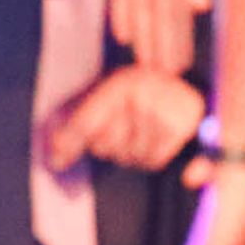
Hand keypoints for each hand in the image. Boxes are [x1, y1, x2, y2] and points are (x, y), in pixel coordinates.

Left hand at [47, 66, 205, 171]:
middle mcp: (139, 96)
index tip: (57, 161)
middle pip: (105, 145)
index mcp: (119, 83)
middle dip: (106, 145)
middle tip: (119, 132)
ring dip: (129, 153)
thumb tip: (56, 159)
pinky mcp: (178, 131)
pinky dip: (149, 157)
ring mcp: (160, 114)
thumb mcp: (114, 95)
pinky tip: (152, 141)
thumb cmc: (144, 93)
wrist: (188, 90)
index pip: (86, 122)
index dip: (68, 143)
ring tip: (137, 134)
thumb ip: (81, 125)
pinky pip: (152, 160)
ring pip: (128, 156)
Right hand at [79, 0, 209, 74]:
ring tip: (147, 64)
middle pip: (166, 10)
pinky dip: (124, 12)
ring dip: (148, 36)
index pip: (178, 10)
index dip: (180, 39)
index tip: (181, 67)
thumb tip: (206, 3)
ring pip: (147, 4)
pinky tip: (124, 37)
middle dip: (168, 44)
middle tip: (167, 75)